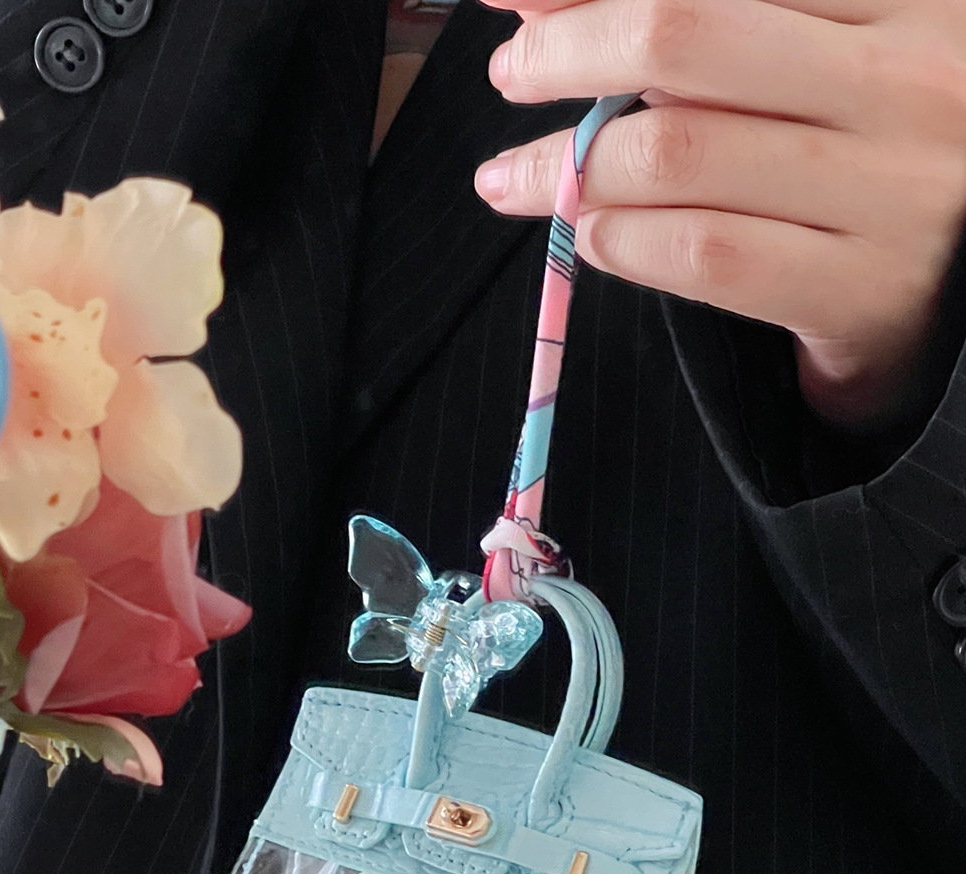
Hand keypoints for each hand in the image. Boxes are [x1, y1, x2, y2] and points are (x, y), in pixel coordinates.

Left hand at [474, 0, 965, 429]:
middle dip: (566, 54)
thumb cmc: (856, 156)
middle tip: (509, 75)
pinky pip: (706, 252)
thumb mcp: (801, 60)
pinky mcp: (863, 286)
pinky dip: (622, 242)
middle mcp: (904, 77)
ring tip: (518, 178)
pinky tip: (590, 236)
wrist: (948, 290)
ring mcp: (893, 187)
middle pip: (684, 39)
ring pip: (679, 155)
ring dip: (569, 169)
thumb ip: (695, 24)